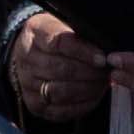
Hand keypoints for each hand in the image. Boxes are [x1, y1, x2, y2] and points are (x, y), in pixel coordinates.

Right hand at [0, 8, 105, 128]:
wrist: (30, 53)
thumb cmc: (55, 36)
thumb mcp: (64, 23)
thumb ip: (80, 34)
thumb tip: (105, 48)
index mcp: (35, 33)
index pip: (59, 42)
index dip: (83, 52)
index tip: (102, 59)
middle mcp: (26, 59)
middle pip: (61, 69)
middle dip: (89, 73)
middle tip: (107, 73)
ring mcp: (27, 84)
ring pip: (60, 91)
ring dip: (87, 90)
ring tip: (102, 84)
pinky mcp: (34, 104)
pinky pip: (59, 110)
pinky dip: (81, 105)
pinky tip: (94, 97)